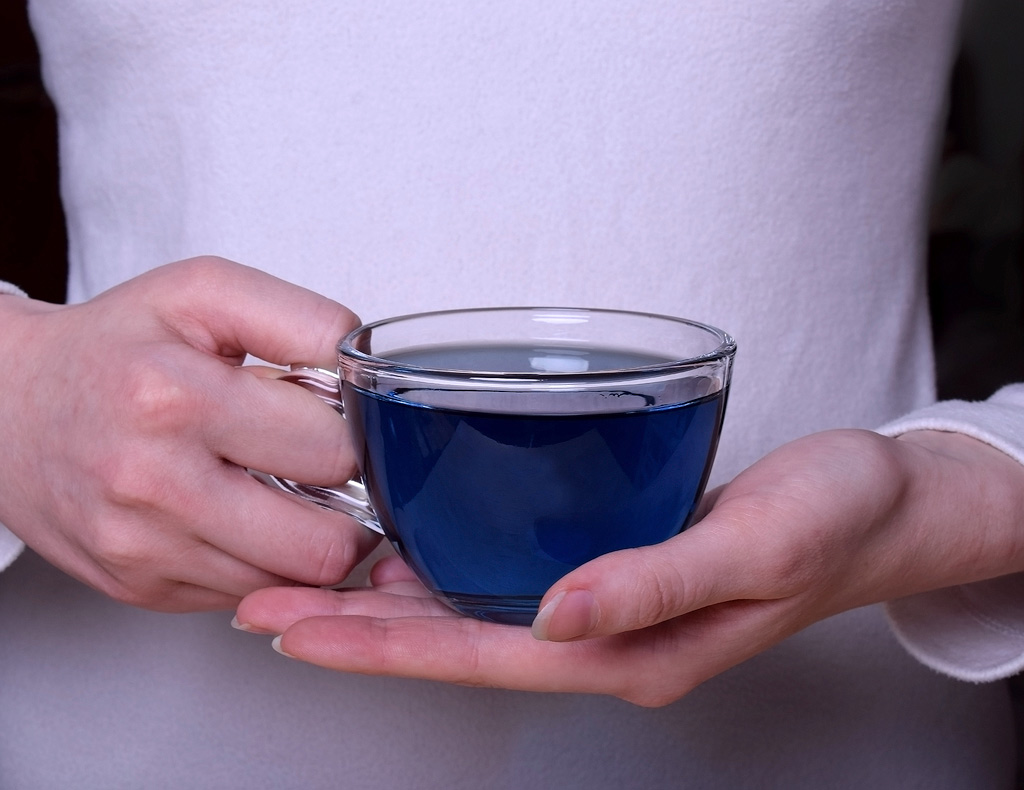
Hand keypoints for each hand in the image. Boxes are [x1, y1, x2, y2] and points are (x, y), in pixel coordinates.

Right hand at [0, 257, 379, 611]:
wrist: (8, 403)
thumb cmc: (115, 344)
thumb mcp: (206, 292)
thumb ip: (301, 321)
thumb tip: (367, 374)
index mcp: (177, 399)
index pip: (332, 451)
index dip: (354, 435)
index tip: (338, 419)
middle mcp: (154, 485)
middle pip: (325, 544)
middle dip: (347, 504)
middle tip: (326, 467)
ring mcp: (143, 549)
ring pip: (291, 583)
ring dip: (309, 539)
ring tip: (283, 487)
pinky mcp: (138, 588)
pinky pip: (246, 594)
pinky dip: (261, 560)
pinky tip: (240, 512)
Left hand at [236, 428, 1023, 705]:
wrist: (882, 507)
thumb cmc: (831, 520)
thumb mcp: (756, 544)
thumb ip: (656, 581)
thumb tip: (558, 613)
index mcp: (630, 649)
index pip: (480, 654)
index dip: (381, 646)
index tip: (294, 629)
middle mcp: (604, 638)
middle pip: (453, 642)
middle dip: (353, 629)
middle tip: (260, 609)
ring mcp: (605, 607)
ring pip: (470, 614)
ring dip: (384, 604)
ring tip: (301, 587)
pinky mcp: (611, 569)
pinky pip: (505, 582)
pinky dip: (441, 574)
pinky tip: (405, 552)